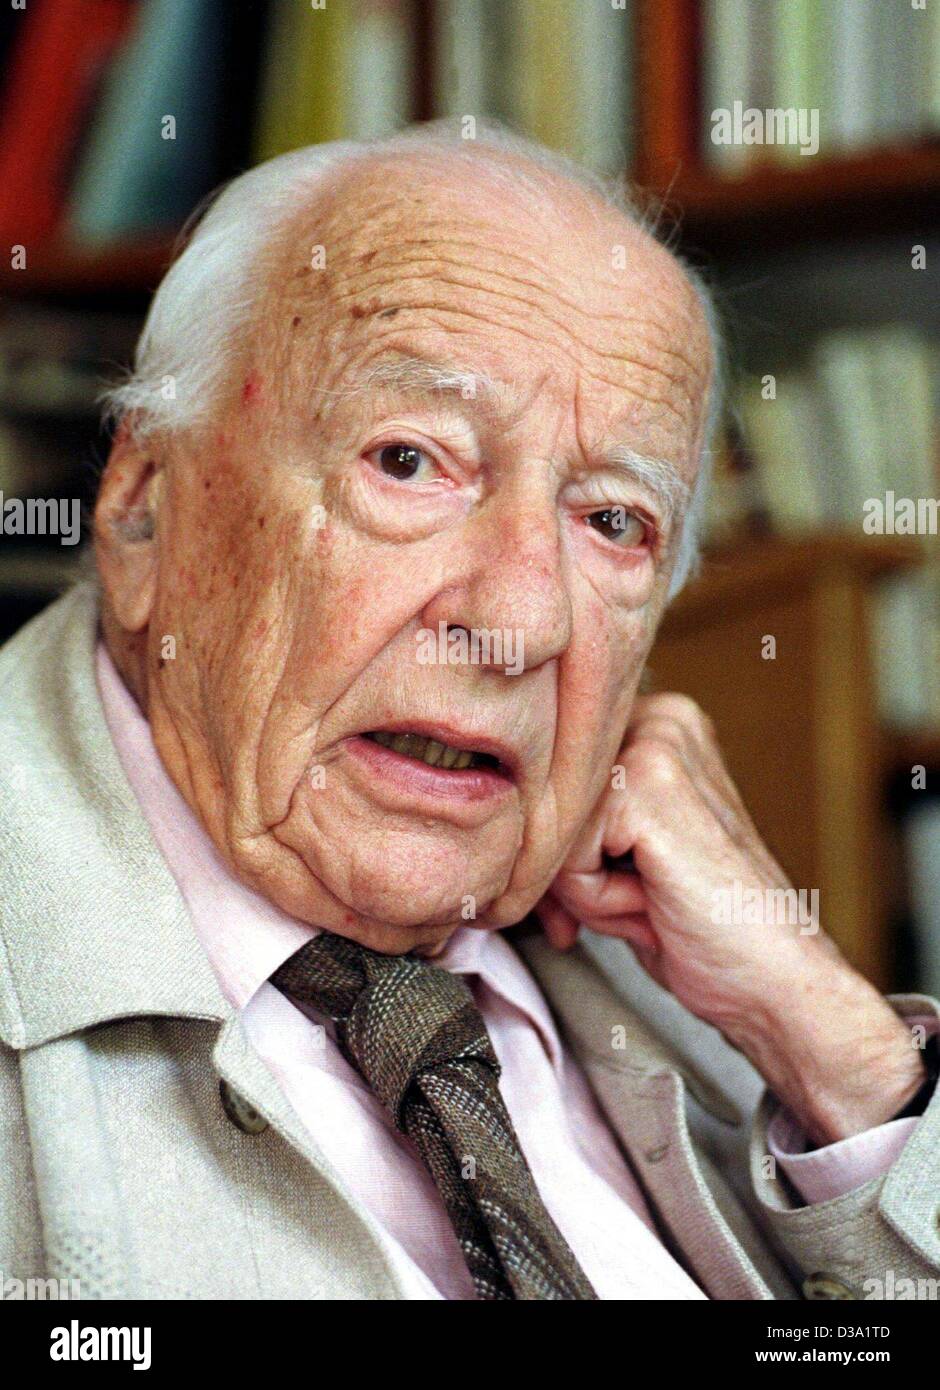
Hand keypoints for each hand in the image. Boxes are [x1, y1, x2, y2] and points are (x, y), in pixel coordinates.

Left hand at [536, 694, 925, 1144]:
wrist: (771, 982)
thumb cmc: (696, 927)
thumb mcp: (618, 853)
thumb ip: (567, 819)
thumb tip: (489, 821)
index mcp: (655, 721)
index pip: (548, 782)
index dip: (560, 852)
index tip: (616, 887)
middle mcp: (659, 715)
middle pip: (541, 804)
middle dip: (571, 873)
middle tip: (644, 900)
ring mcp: (657, 742)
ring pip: (548, 832)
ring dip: (586, 889)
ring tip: (655, 899)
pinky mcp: (650, 785)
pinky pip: (565, 859)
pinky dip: (598, 901)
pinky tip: (657, 903)